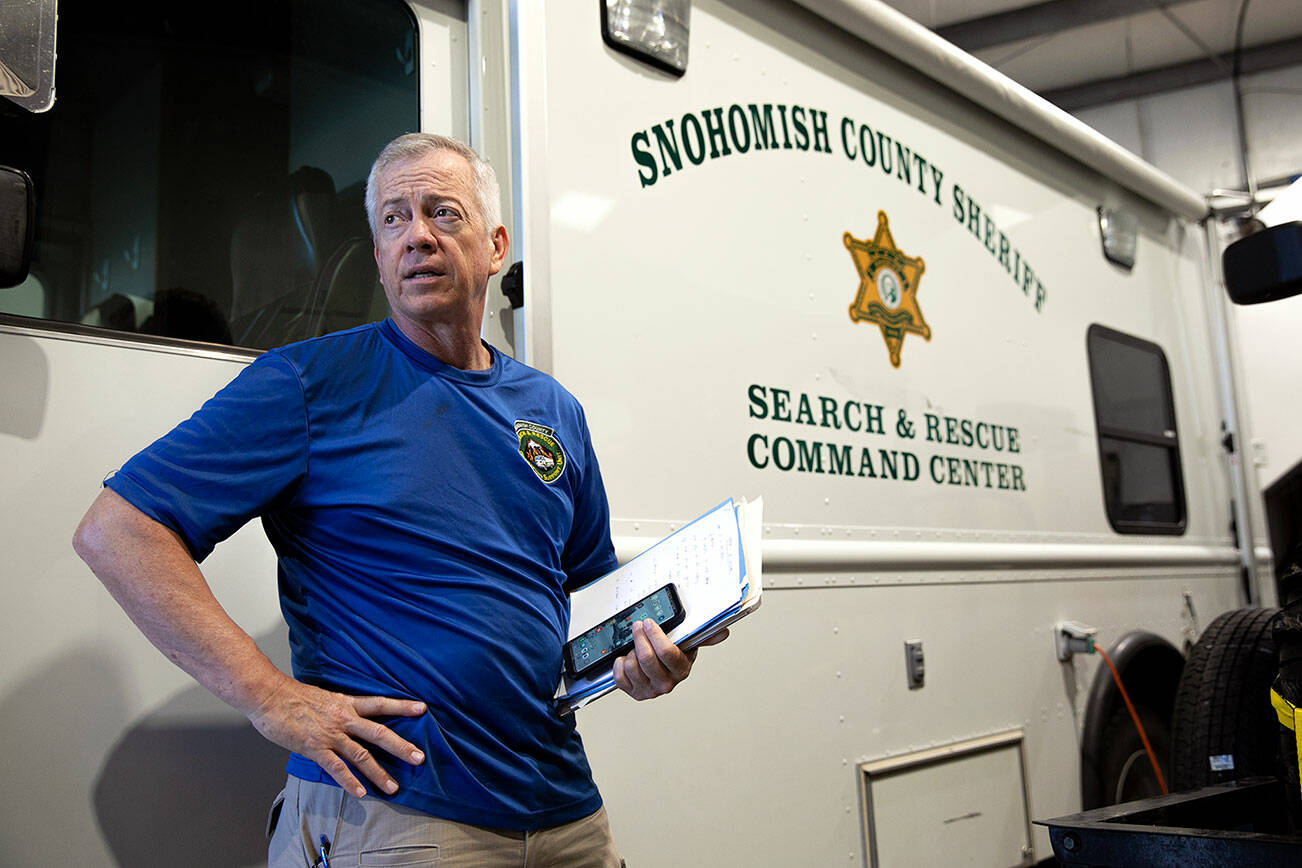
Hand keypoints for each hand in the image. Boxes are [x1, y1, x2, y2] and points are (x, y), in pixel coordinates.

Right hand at [248, 677, 426, 797]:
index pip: (380, 703)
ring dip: (378, 773)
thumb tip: (348, 720)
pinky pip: (336, 767)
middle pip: (379, 732)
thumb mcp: (324, 698)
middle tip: (419, 758)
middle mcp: (344, 718)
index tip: (422, 708)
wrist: (268, 696)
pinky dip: (350, 781)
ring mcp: (330, 734)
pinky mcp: (314, 747)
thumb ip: (338, 710)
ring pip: (361, 755)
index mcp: (346, 703)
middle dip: (401, 746)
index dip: (402, 705)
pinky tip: (360, 793)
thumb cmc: (292, 696)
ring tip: (393, 787)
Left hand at [612, 620, 728, 700]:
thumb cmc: (672, 655)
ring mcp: (649, 690)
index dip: (655, 635)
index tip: (649, 623)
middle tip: (637, 626)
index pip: (667, 653)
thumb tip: (724, 632)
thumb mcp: (687, 644)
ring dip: (630, 652)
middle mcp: (667, 684)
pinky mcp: (634, 693)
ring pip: (632, 666)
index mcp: (681, 670)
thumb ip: (704, 637)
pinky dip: (619, 664)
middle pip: (648, 659)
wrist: (658, 671)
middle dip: (640, 639)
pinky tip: (626, 658)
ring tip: (635, 647)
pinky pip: (620, 677)